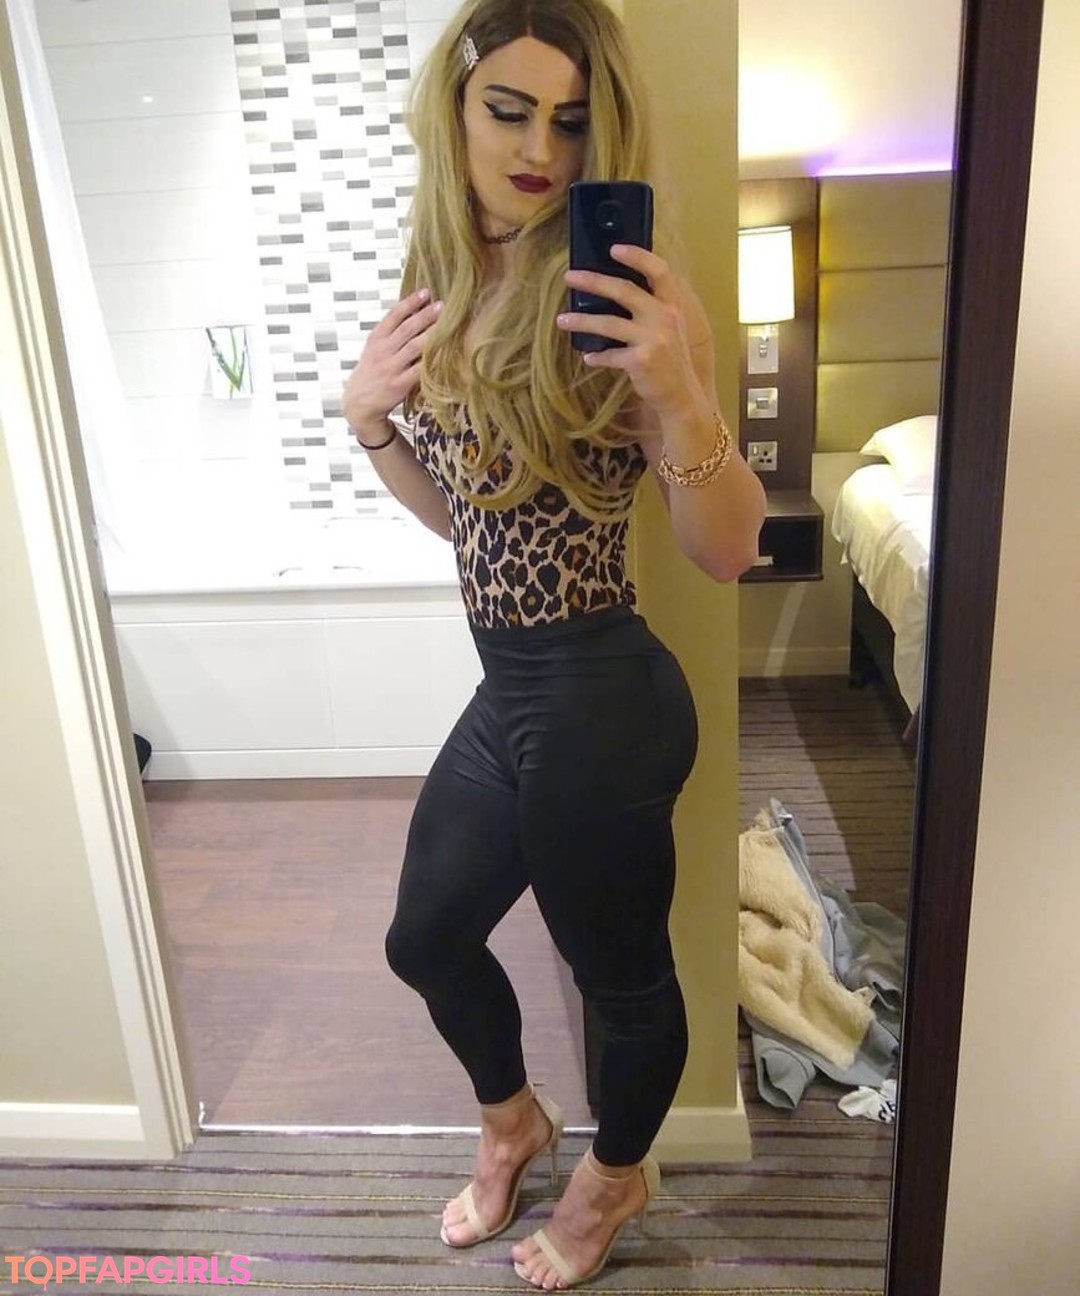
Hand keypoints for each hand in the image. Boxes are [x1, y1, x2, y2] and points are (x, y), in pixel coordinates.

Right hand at [343, 289, 442, 438]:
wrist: (358, 404)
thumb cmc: (371, 373)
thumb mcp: (373, 350)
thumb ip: (389, 334)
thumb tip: (413, 313)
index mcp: (375, 340)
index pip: (393, 316)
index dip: (409, 303)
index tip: (425, 292)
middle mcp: (383, 351)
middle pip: (407, 329)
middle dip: (425, 315)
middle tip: (442, 305)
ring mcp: (392, 368)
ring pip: (415, 347)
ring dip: (432, 334)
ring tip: (447, 324)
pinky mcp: (400, 384)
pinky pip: (419, 370)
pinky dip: (432, 360)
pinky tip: (445, 352)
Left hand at [557, 246, 705, 420]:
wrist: (681, 397)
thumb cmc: (670, 361)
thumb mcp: (670, 329)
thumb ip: (653, 309)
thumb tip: (616, 292)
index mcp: (672, 306)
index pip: (659, 271)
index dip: (637, 256)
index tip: (614, 249)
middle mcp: (665, 318)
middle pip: (624, 290)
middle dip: (594, 281)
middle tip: (569, 277)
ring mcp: (654, 339)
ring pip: (609, 323)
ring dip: (582, 321)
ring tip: (562, 320)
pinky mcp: (641, 361)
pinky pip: (610, 355)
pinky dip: (598, 356)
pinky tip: (588, 358)